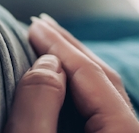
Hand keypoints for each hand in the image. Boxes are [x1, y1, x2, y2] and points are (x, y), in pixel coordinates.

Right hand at [6, 14, 138, 132]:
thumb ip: (40, 102)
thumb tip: (48, 62)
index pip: (92, 74)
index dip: (60, 46)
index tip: (34, 25)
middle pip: (104, 80)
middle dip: (71, 50)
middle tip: (43, 25)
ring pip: (103, 96)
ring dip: (75, 69)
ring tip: (52, 46)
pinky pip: (99, 113)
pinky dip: (78, 93)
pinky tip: (64, 82)